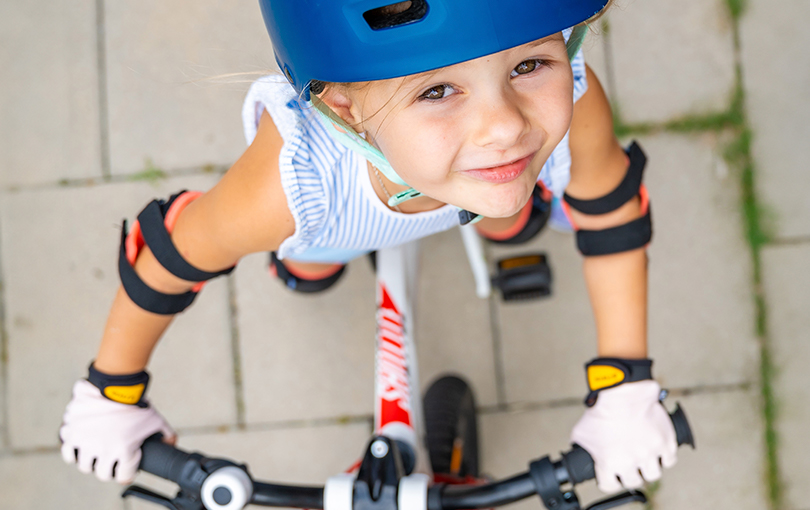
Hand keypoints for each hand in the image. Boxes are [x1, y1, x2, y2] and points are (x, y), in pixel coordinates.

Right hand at [59, 379, 175, 483]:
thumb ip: (166, 434)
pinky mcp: (71, 433)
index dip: (126, 473)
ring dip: (91, 462)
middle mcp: (103, 450)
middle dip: (108, 470)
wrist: (114, 384)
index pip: (124, 476)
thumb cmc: (135, 403)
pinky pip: (67, 452)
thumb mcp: (155, 420)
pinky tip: (80, 447)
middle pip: (102, 474)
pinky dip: (72, 452)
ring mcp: (85, 442)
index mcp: (125, 450)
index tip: (125, 469)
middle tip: (110, 462)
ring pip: (84, 465)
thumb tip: (171, 444)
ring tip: (96, 454)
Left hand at [570, 379, 676, 492]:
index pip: (609, 486)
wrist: (622, 393)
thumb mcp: (581, 432)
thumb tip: (576, 450)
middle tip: (629, 465)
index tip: (611, 475)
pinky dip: (664, 456)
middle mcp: (630, 463)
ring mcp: (650, 454)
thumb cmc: (601, 411)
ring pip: (653, 473)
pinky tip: (658, 451)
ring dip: (648, 468)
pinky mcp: (665, 443)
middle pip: (634, 482)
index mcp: (609, 464)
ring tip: (644, 458)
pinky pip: (669, 459)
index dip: (609, 480)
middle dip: (630, 474)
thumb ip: (581, 446)